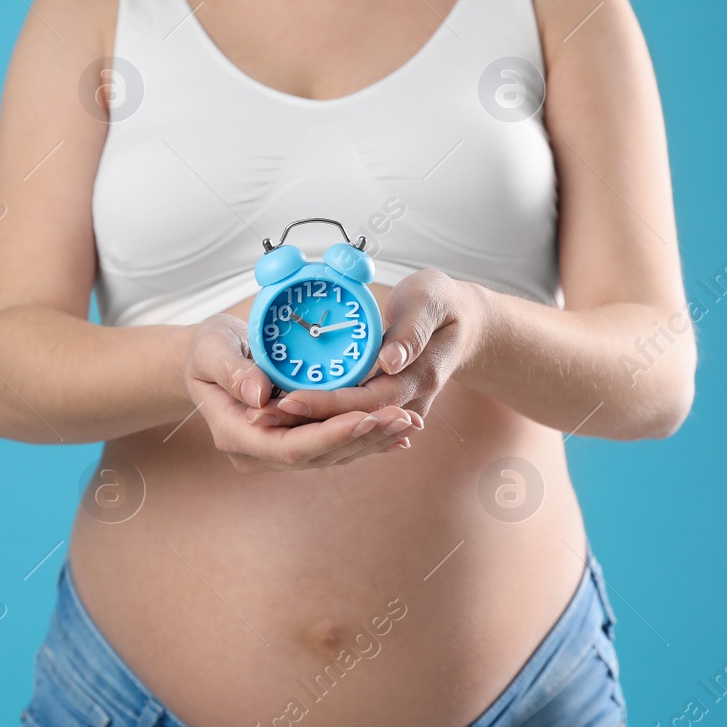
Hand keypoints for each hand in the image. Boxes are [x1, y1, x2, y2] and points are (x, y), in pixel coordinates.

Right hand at [183, 314, 419, 472]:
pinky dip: (367, 439)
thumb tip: (259, 396)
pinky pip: (335, 446)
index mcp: (236, 435)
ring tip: (410, 423)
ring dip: (373, 441)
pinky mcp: (295, 441)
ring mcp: (277, 451)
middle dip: (363, 438)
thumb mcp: (210, 349)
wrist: (209, 359)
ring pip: (332, 455)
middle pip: (319, 455)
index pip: (291, 446)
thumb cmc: (207, 348)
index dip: (331, 435)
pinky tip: (399, 434)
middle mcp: (258, 453)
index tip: (366, 417)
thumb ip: (231, 371)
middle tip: (404, 418)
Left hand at [266, 269, 484, 424]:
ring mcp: (401, 409)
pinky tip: (284, 415)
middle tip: (258, 414)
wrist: (467, 324)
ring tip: (262, 417)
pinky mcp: (388, 408)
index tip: (287, 399)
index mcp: (419, 376)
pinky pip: (351, 419)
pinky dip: (319, 419)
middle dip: (304, 420)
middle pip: (350, 421)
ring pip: (349, 426)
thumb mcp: (431, 300)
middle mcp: (410, 402)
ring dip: (306, 424)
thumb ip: (412, 330)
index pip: (366, 401)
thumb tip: (390, 361)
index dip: (326, 404)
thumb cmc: (445, 304)